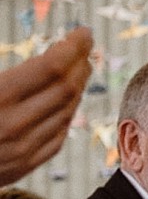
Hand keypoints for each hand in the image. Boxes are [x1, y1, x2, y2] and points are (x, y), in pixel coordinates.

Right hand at [0, 27, 92, 183]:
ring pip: (66, 112)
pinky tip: (67, 100)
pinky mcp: (24, 165)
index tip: (83, 33)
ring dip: (78, 87)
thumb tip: (44, 55)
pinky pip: (57, 135)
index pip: (50, 67)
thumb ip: (9, 75)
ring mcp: (22, 149)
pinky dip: (67, 113)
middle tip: (86, 48)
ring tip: (81, 69)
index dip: (73, 47)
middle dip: (80, 64)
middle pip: (65, 89)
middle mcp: (13, 125)